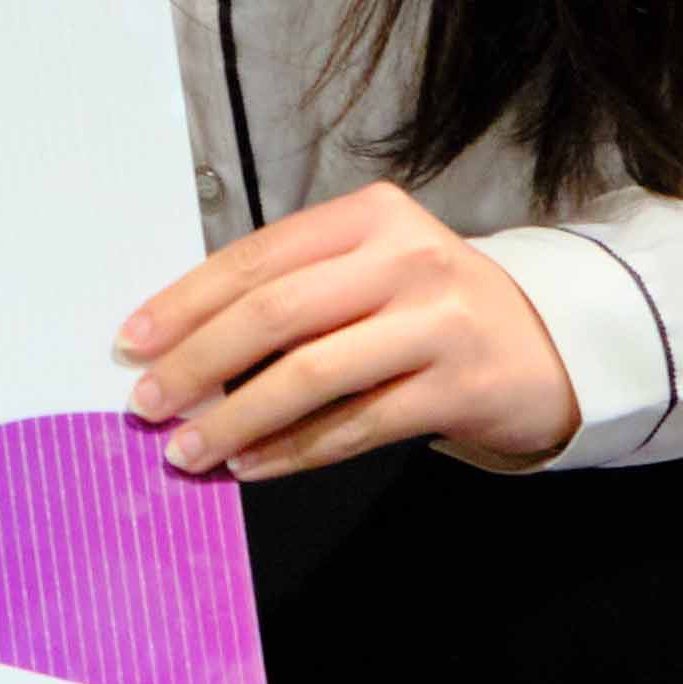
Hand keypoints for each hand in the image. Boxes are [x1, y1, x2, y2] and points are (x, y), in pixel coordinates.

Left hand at [120, 183, 579, 479]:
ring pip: (311, 375)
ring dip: (237, 419)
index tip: (133, 341)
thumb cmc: (431, 308)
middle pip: (276, 312)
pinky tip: (252, 466)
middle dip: (198, 363)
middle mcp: (405, 259)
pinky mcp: (458, 387)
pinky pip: (355, 425)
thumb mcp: (370, 271)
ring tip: (188, 450)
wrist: (548, 346)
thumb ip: (293, 291)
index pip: (257, 257)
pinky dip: (294, 451)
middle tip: (148, 404)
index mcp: (369, 217)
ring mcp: (438, 323)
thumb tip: (181, 346)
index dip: (186, 301)